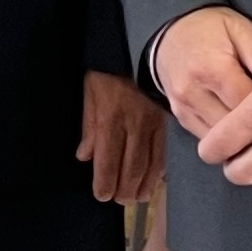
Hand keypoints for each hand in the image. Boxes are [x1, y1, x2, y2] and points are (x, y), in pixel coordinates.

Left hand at [76, 70, 163, 203]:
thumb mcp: (89, 92)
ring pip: (150, 162)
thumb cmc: (107, 71)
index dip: (104, 181)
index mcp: (110, 117)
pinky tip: (156, 180)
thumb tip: (85, 156)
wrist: (140, 48)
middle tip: (121, 202)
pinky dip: (160, 169)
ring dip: (143, 184)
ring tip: (137, 197)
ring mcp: (153, 123)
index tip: (102, 195)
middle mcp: (133, 124)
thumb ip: (87, 124)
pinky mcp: (166, 121)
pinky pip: (164, 150)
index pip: (107, 158)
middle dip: (125, 188)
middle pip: (131, 165)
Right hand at [155, 6, 251, 141]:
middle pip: (234, 126)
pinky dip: (226, 137)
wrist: (169, 32)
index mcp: (212, 70)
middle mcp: (193, 92)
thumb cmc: (209, 27)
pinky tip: (240, 128)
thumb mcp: (238, 28)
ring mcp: (184, 107)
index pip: (248, 102)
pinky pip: (208, 137)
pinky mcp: (181, 116)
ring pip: (220, 138)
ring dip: (242, 136)